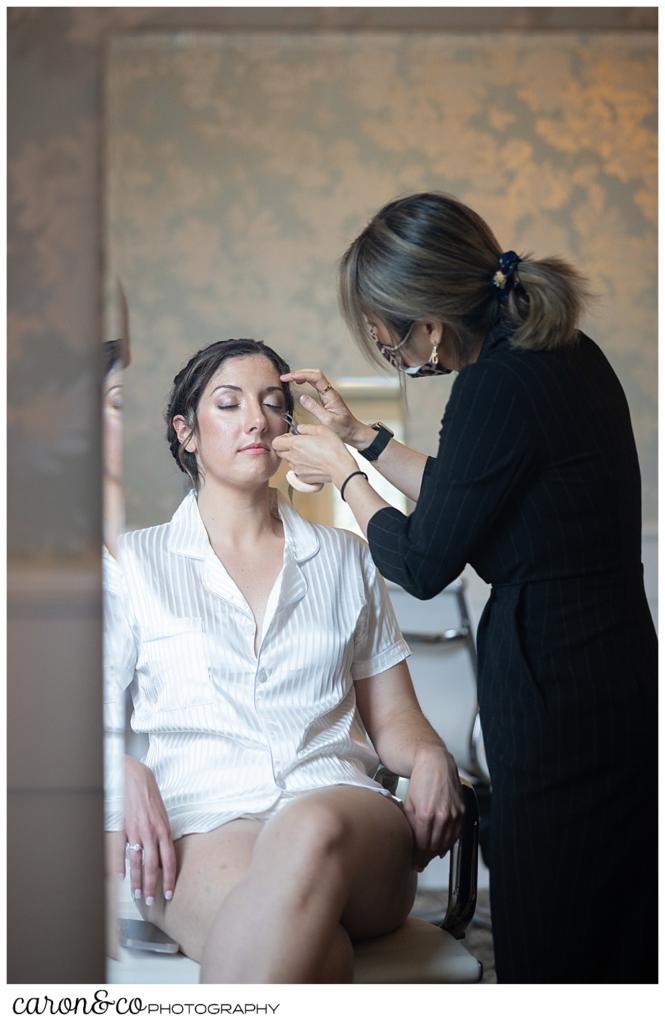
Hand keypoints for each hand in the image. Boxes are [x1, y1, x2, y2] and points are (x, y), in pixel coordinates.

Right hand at [122, 755, 176, 903]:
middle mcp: (151, 832)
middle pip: (153, 866)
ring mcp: (136, 831)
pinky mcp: (122, 827)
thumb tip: (162, 854)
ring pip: (137, 862)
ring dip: (137, 881)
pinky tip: (121, 877)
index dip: (169, 879)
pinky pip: (120, 850)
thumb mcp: (163, 815)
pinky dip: (120, 865)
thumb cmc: (150, 796)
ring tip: (137, 895)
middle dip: (152, 886)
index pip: (169, 860)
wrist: (134, 777)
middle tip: (150, 902)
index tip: (169, 894)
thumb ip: (163, 835)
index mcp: (164, 829)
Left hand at [272, 422, 357, 487]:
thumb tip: (299, 428)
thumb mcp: (321, 429)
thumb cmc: (334, 449)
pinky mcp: (302, 478)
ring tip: (308, 454)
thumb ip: (306, 427)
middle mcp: (293, 457)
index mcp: (295, 444)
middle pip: (280, 452)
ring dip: (294, 457)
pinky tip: (312, 463)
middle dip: (286, 447)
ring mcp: (297, 469)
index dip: (281, 438)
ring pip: (289, 461)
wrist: (340, 468)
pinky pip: (297, 471)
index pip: (276, 442)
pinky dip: (301, 467)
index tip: (289, 437)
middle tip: (298, 444)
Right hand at [279, 369, 373, 449]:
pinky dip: (306, 381)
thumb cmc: (344, 429)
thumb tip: (302, 397)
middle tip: (285, 377)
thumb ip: (314, 408)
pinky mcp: (327, 398)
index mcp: (330, 395)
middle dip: (299, 372)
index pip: (315, 377)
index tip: (288, 378)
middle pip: (314, 373)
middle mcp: (330, 392)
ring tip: (289, 379)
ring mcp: (328, 394)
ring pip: (315, 377)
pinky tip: (299, 384)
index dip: (301, 374)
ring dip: (302, 375)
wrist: (354, 433)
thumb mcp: (327, 421)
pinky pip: (315, 384)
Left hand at [403, 744, 464, 871]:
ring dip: (437, 852)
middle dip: (426, 857)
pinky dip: (449, 843)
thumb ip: (410, 825)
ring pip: (446, 842)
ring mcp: (454, 814)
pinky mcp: (461, 811)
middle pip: (434, 846)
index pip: (422, 845)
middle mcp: (442, 816)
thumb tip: (411, 842)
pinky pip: (456, 834)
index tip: (414, 862)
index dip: (417, 857)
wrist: (435, 763)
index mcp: (425, 815)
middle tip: (420, 863)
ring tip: (429, 857)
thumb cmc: (420, 780)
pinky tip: (442, 847)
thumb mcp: (408, 803)